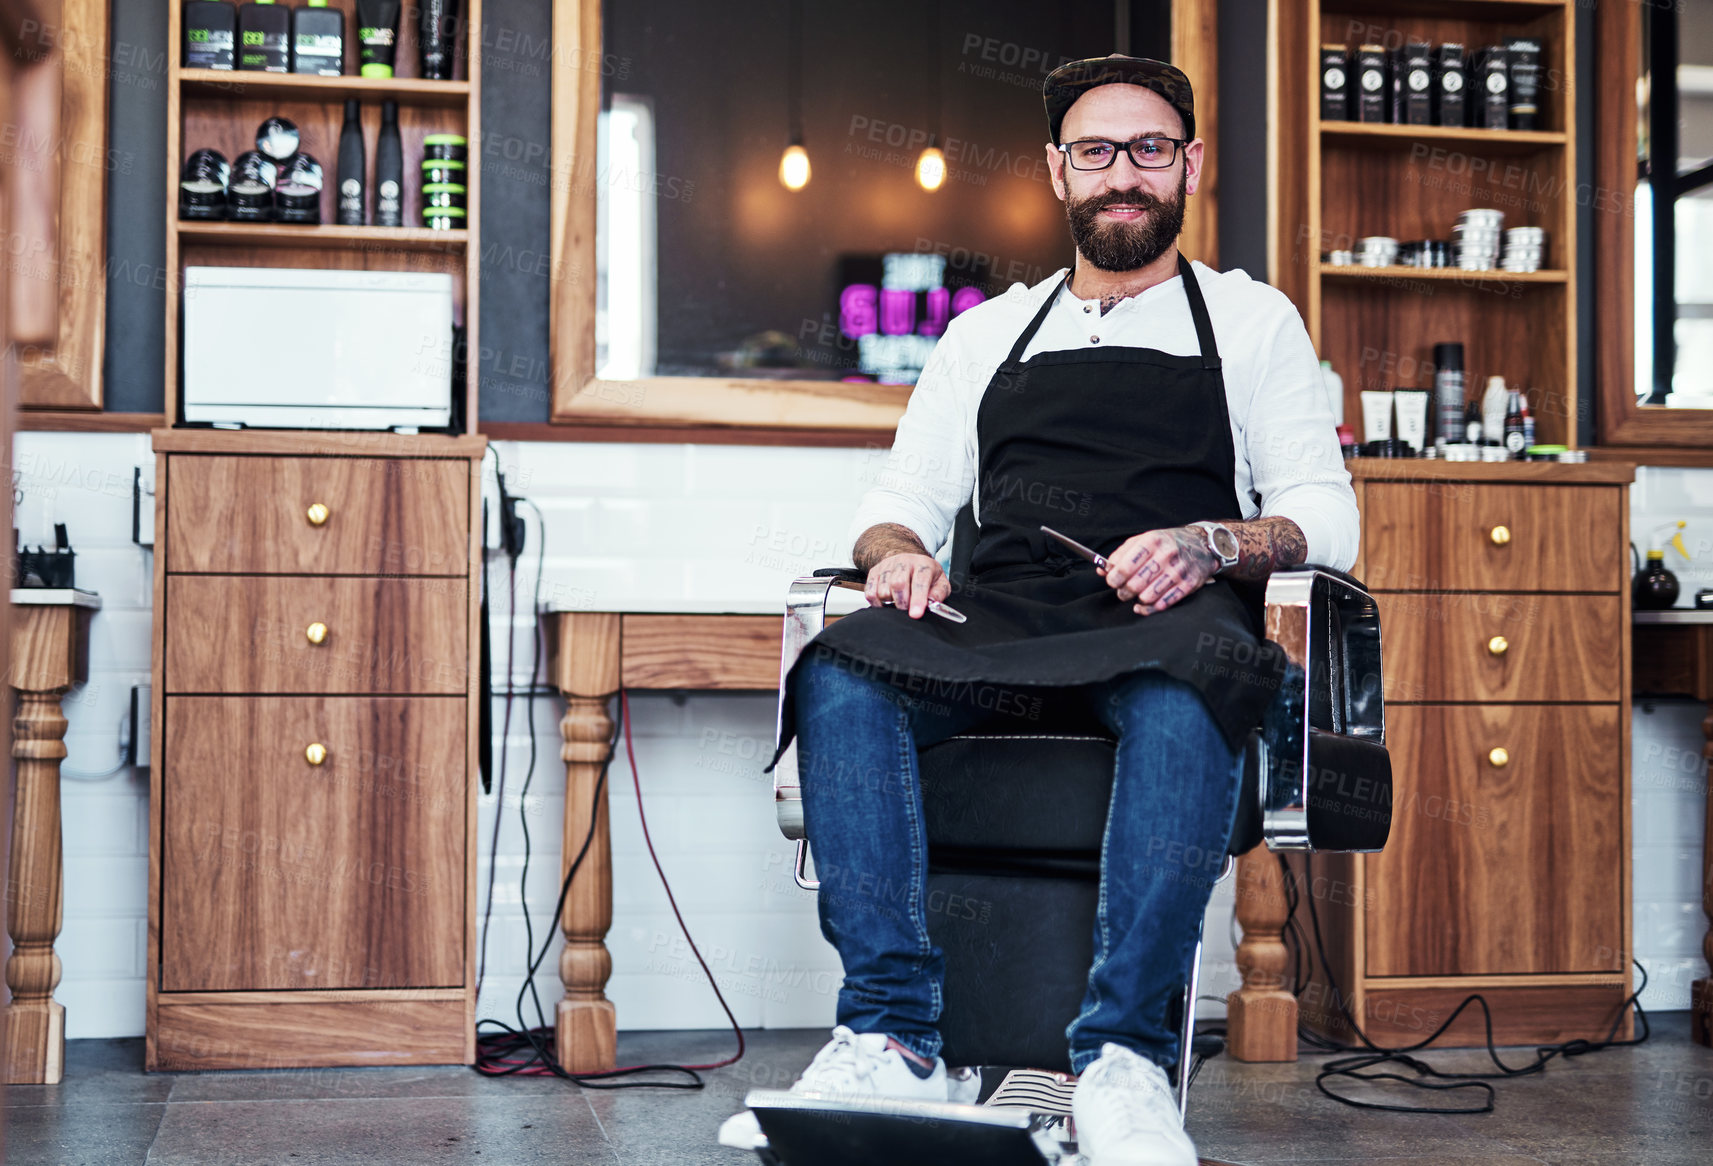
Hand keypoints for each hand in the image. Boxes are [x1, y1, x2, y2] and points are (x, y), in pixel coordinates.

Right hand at [865, 553, 950, 619]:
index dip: (917, 599)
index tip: (915, 614)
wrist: (909, 561)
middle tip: (906, 611)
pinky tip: (886, 604)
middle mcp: (904, 561)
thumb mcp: (940, 583)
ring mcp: (887, 565)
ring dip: (890, 603)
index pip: (919, 581)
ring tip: (898, 605)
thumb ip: (939, 593)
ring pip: (883, 589)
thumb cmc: (926, 576)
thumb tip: (931, 602)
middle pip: (897, 583)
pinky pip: (870, 591)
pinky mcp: (874, 572)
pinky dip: (876, 603)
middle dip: (901, 602)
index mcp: (923, 564)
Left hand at [1099, 527, 1217, 615]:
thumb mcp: (1143, 540)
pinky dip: (1151, 608)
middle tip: (1123, 591)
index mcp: (1151, 541)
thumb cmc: (1166, 543)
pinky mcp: (1189, 584)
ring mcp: (1178, 571)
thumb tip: (1102, 570)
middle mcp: (1166, 555)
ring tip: (1137, 595)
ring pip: (1148, 596)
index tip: (1112, 582)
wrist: (1201, 545)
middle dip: (1124, 592)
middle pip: (1135, 584)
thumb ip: (1121, 554)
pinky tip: (1145, 604)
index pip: (1125, 566)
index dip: (1113, 578)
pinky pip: (1164, 604)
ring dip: (1138, 600)